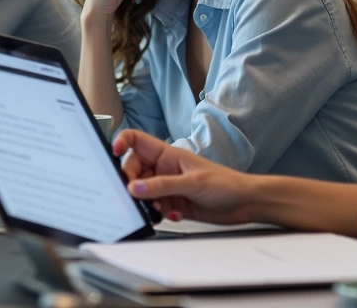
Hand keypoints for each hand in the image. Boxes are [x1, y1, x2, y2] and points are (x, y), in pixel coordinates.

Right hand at [114, 129, 254, 224]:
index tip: (112, 154)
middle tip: (136, 195)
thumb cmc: (225, 183)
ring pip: (141, 192)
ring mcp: (167, 187)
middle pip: (133, 170)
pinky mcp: (172, 204)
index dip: (121, 142)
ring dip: (144, 202)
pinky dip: (157, 213)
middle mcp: (164, 169)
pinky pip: (153, 208)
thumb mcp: (192, 183)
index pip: (137, 140)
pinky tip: (172, 215)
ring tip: (158, 209)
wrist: (244, 203)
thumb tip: (134, 188)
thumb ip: (162, 186)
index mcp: (167, 154)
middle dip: (131, 183)